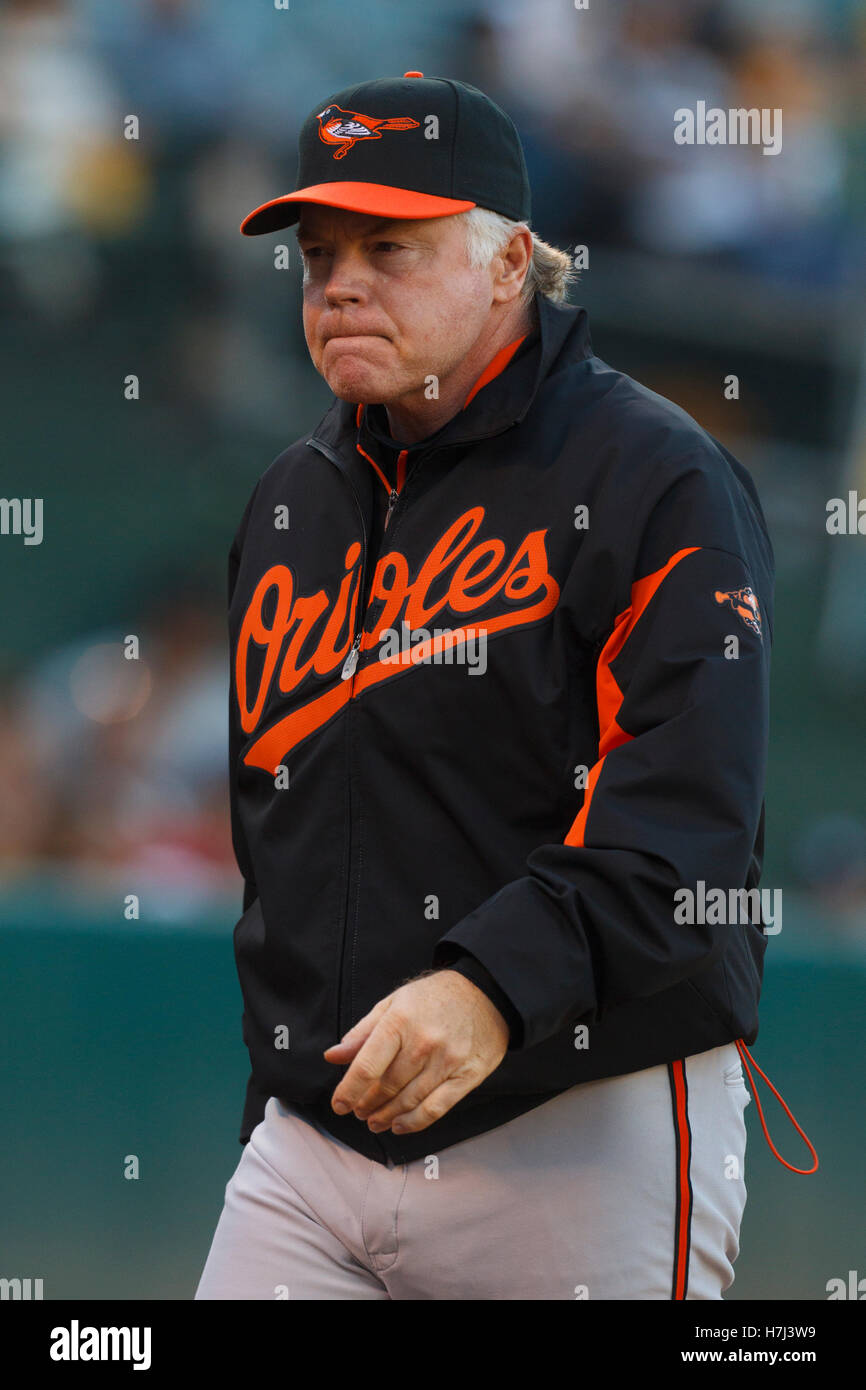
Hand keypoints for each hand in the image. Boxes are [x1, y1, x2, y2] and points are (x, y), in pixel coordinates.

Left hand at [323, 969, 509, 1134]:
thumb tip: (332, 1056)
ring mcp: (447, 1061)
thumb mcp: (394, 1002)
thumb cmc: (435, 997)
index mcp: (400, 1021)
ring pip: (408, 1101)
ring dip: (386, 1116)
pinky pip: (435, 1108)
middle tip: (358, 1111)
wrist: (487, 993)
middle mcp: (423, 1043)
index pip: (366, 1065)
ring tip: (375, 1120)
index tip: (338, 1104)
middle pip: (386, 1087)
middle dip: (367, 1105)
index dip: (348, 1090)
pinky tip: (400, 1125)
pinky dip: (414, 1122)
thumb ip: (362, 1031)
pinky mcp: (466, 1076)